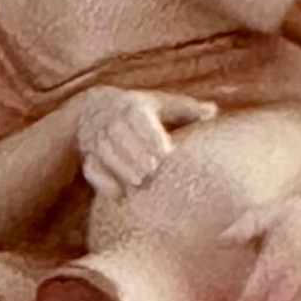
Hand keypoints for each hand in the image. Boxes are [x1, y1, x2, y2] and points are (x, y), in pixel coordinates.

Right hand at [76, 87, 217, 200]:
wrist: (92, 108)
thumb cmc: (139, 109)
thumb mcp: (161, 103)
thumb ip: (186, 110)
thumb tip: (213, 112)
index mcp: (132, 105)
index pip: (137, 116)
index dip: (150, 134)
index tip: (166, 151)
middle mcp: (111, 120)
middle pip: (118, 134)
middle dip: (133, 152)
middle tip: (151, 170)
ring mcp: (96, 137)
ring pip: (103, 151)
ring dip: (119, 167)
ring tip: (138, 181)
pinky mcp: (88, 154)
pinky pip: (90, 168)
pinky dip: (101, 182)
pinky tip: (118, 197)